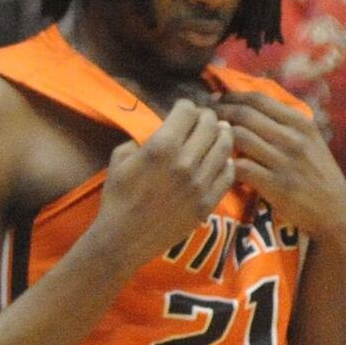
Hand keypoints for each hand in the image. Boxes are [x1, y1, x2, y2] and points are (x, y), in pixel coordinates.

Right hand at [94, 99, 234, 267]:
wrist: (124, 238)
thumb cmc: (117, 197)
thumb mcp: (119, 158)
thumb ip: (142, 139)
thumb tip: (160, 130)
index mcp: (161, 146)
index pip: (187, 112)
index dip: (185, 106)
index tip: (183, 108)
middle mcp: (185, 161)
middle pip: (209, 125)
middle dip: (206, 117)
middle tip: (202, 118)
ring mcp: (200, 182)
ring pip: (225, 146)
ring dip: (222, 135)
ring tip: (218, 133)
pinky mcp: (208, 201)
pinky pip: (228, 174)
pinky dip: (227, 162)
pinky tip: (221, 159)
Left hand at [214, 92, 345, 244]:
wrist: (334, 209)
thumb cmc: (316, 172)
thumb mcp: (309, 139)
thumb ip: (283, 122)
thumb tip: (248, 104)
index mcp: (300, 122)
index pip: (258, 99)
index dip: (232, 96)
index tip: (216, 99)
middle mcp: (292, 138)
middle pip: (244, 114)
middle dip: (219, 112)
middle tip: (204, 117)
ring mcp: (283, 160)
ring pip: (238, 136)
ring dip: (218, 137)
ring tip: (208, 139)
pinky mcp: (274, 184)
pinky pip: (239, 166)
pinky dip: (225, 163)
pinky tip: (219, 164)